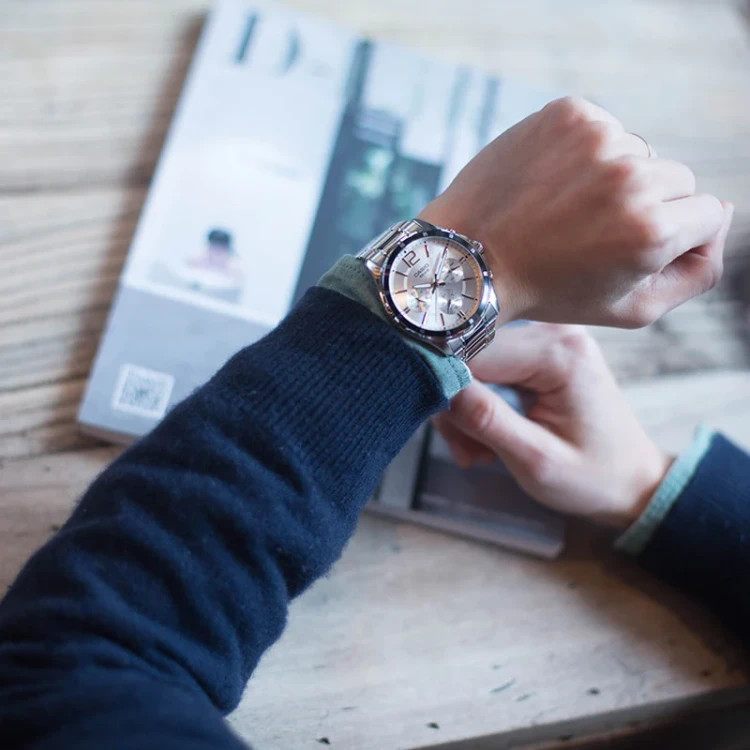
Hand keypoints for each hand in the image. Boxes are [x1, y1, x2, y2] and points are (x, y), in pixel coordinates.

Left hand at [418, 96, 733, 327]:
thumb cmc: (550, 291)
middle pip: (678, 178)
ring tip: (567, 209)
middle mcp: (630, 177)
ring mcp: (597, 139)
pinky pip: (605, 128)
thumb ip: (697, 272)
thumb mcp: (630, 309)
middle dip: (647, 204)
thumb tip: (723, 215)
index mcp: (650, 230)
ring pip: (640, 151)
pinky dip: (586, 152)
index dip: (674, 234)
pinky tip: (554, 182)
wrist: (468, 256)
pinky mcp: (568, 114)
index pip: (709, 212)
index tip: (630, 246)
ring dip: (615, 175)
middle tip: (591, 232)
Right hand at [433, 324, 671, 529]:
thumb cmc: (594, 478)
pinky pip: (489, 370)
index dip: (447, 385)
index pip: (474, 350)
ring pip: (474, 364)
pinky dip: (480, 405)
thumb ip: (487, 421)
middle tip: (466, 450)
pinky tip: (489, 437)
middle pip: (471, 354)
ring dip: (466, 409)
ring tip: (480, 451)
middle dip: (457, 404)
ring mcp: (547, 340)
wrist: (632, 483)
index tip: (446, 428)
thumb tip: (441, 386)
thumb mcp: (537, 460)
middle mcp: (554, 333)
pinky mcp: (539, 354)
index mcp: (559, 353)